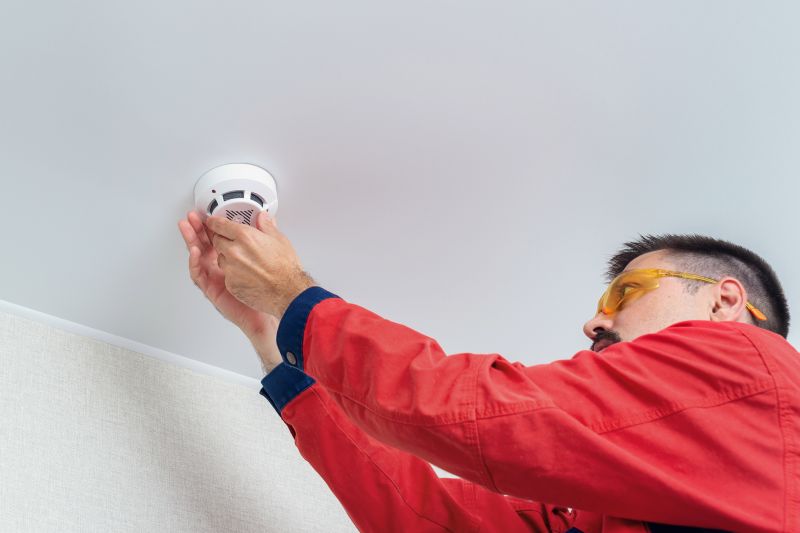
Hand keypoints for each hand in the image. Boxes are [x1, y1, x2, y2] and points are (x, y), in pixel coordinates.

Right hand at [178, 211, 272, 338]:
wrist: (275, 306)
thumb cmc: (271, 285)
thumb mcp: (270, 252)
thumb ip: (265, 235)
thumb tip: (265, 218)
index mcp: (234, 257)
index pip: (218, 237)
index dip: (211, 225)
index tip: (207, 213)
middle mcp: (223, 266)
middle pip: (204, 244)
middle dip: (197, 229)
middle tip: (191, 217)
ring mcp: (216, 278)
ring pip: (199, 257)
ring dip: (191, 241)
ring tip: (186, 228)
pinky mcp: (213, 289)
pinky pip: (200, 276)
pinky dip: (195, 263)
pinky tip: (195, 252)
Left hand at [204, 212, 314, 318]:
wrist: (287, 292)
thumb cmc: (285, 269)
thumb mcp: (280, 240)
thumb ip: (267, 226)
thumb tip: (262, 218)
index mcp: (245, 237)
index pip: (220, 225)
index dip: (215, 222)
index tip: (212, 222)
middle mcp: (234, 251)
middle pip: (217, 241)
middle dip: (223, 240)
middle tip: (234, 243)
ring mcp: (230, 268)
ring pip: (221, 258)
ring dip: (227, 257)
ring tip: (245, 261)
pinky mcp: (230, 283)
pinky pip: (226, 274)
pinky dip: (233, 273)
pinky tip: (247, 274)